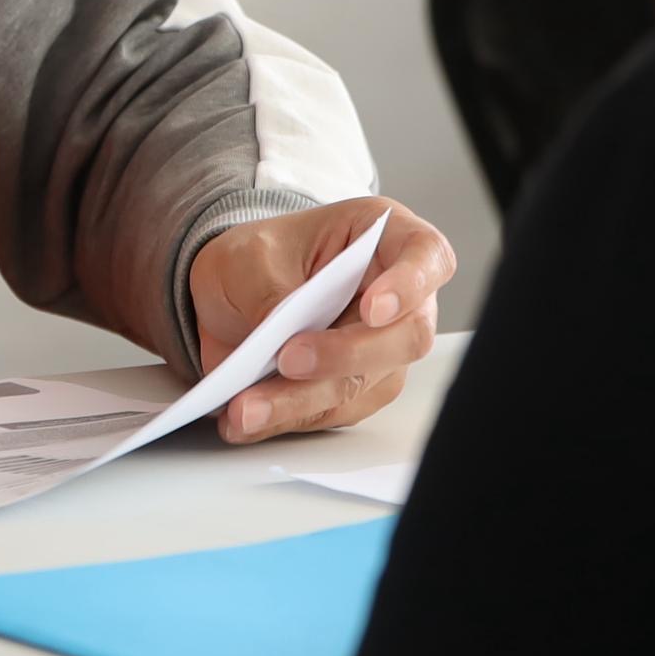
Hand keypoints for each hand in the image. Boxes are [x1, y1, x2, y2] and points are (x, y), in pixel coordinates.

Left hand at [183, 196, 453, 442]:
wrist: (228, 296)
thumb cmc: (257, 258)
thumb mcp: (250, 256)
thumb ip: (272, 292)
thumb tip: (281, 335)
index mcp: (383, 238)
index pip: (426, 256)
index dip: (409, 284)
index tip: (373, 307)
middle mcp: (396, 298)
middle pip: (405, 337)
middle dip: (344, 355)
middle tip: (288, 359)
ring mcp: (381, 350)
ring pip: (364, 384)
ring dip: (302, 399)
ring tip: (246, 407)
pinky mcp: (357, 390)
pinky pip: (333, 412)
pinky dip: (288, 416)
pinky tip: (249, 417)